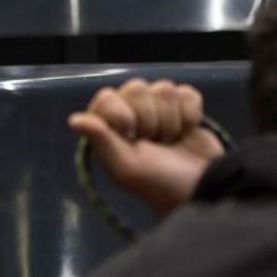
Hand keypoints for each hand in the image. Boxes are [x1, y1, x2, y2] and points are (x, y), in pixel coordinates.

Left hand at [69, 78, 224, 216]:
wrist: (203, 187)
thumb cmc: (159, 182)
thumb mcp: (126, 166)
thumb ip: (100, 139)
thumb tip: (73, 119)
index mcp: (108, 127)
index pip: (107, 98)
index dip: (121, 115)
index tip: (130, 137)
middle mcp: (130, 114)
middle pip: (136, 88)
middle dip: (149, 118)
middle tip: (152, 142)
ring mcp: (158, 109)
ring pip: (163, 88)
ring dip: (170, 119)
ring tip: (169, 141)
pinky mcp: (185, 108)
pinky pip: (186, 92)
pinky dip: (190, 114)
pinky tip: (186, 132)